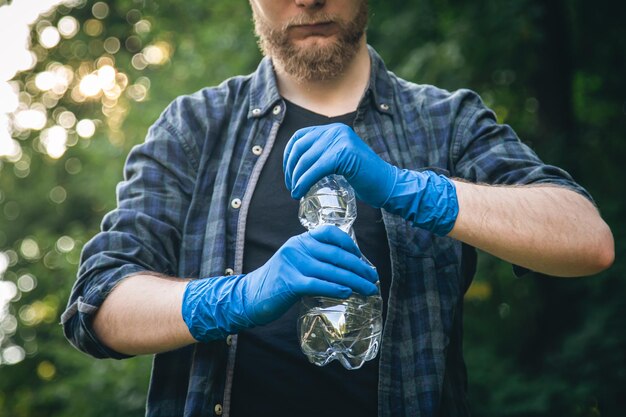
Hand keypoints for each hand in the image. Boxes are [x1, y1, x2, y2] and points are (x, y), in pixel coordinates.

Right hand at [181, 225, 378, 341]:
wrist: (249, 296)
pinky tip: (347, 293)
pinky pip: (318, 284)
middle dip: (359, 267)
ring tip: (368, 289)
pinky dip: (335, 288)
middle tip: (373, 278)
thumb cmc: (279, 282)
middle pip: (336, 254)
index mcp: (300, 240)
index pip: (330, 233)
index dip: (350, 244)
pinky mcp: (289, 282)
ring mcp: (292, 264)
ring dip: (354, 281)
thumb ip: (317, 260)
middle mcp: (297, 247)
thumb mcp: (297, 263)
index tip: (363, 259)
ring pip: (331, 270)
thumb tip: (349, 268)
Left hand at [283, 123, 396, 206]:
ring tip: (295, 192)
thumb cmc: (363, 178)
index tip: (289, 174)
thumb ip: (323, 156)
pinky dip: (304, 182)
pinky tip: (300, 192)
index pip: (300, 137)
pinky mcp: (344, 153)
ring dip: (296, 178)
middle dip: (290, 169)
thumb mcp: (340, 159)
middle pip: (300, 148)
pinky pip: (316, 169)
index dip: (288, 156)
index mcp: (333, 129)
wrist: (387, 184)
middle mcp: (336, 130)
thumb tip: (296, 167)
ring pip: (306, 159)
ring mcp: (341, 140)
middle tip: (291, 187)